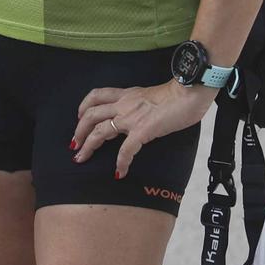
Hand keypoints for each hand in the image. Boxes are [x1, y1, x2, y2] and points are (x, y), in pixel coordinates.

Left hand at [73, 79, 214, 178]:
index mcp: (126, 94)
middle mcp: (124, 104)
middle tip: (74, 145)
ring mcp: (131, 117)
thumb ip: (141, 104)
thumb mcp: (151, 95)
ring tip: (81, 158)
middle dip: (79, 131)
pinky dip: (121, 163)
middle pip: (91, 114)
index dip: (83, 107)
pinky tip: (119, 173)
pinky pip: (126, 150)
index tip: (79, 118)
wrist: (190, 91)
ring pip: (100, 130)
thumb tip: (141, 115)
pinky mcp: (143, 130)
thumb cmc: (179, 93)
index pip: (96, 95)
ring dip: (88, 146)